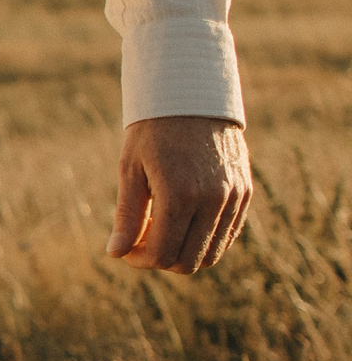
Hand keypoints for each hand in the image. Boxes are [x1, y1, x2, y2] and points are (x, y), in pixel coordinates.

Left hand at [106, 115, 250, 273]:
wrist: (190, 98)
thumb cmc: (151, 133)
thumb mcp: (130, 170)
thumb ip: (127, 215)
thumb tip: (115, 254)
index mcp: (179, 194)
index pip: (163, 253)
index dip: (141, 260)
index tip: (127, 249)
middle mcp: (212, 200)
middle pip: (189, 261)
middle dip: (161, 259)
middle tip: (143, 239)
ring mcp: (233, 198)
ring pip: (212, 254)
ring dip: (184, 253)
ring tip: (161, 230)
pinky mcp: (245, 194)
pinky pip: (228, 235)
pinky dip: (206, 241)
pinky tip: (183, 223)